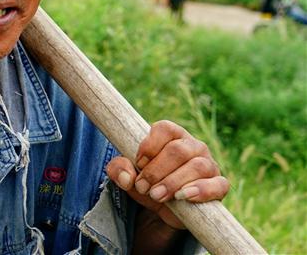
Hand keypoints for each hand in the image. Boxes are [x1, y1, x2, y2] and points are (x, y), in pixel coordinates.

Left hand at [107, 120, 228, 229]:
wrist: (164, 208)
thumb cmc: (147, 181)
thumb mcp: (127, 175)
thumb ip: (118, 169)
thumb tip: (126, 177)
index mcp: (172, 135)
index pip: (165, 129)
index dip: (149, 146)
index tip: (138, 163)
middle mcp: (193, 146)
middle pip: (178, 150)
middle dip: (156, 171)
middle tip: (143, 187)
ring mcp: (209, 164)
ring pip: (197, 166)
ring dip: (173, 182)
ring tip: (157, 196)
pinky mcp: (218, 185)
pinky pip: (218, 184)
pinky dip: (202, 190)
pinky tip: (184, 197)